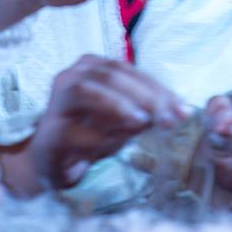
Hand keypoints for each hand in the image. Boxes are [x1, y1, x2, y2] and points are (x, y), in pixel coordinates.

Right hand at [0, 55, 188, 194]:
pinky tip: (114, 145)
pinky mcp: (49, 134)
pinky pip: (72, 131)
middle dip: (143, 96)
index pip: (127, 70)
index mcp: (90, 68)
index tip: (182, 109)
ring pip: (84, 91)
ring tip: (141, 121)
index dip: (157, 87)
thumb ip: (147, 111)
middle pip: (109, 76)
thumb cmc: (90, 134)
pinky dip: (96, 137)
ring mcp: (56, 105)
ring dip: (117, 104)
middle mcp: (69, 78)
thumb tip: (177, 112)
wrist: (53, 163)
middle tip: (168, 117)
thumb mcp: (124, 120)